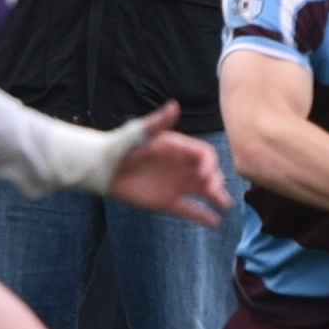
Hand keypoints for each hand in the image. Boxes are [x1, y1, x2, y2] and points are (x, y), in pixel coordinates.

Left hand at [109, 102, 232, 225]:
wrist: (101, 169)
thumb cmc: (120, 146)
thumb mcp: (138, 132)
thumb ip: (158, 122)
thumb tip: (174, 105)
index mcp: (179, 148)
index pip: (204, 154)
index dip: (209, 164)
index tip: (207, 174)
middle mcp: (182, 167)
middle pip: (209, 174)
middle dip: (216, 182)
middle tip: (216, 191)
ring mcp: (176, 185)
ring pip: (203, 191)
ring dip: (217, 197)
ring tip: (226, 206)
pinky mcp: (167, 202)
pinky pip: (189, 209)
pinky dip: (203, 216)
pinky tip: (215, 223)